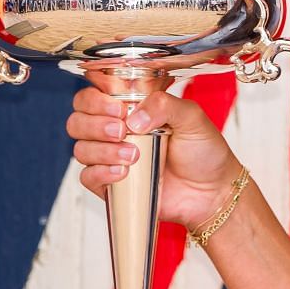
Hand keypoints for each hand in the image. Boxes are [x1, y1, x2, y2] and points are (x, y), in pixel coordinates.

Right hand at [66, 77, 243, 226]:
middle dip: (94, 124)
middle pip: (77, 121)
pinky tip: (123, 172)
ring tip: (133, 155)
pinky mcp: (112, 185)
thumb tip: (134, 116)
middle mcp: (115, 132)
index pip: (91, 98)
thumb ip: (163, 104)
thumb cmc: (203, 152)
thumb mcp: (191, 117)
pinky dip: (101, 173)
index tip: (118, 109)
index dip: (95, 101)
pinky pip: (88, 177)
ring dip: (103, 150)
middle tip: (121, 130)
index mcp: (129, 110)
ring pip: (81, 149)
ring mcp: (111, 159)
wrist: (212, 190)